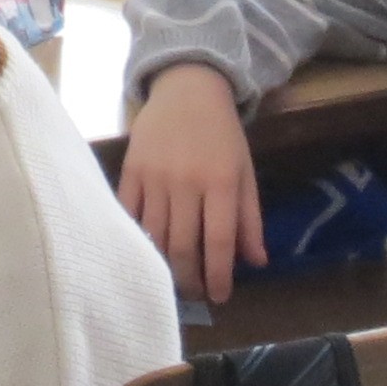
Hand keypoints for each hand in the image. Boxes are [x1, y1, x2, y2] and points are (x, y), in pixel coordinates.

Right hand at [117, 63, 265, 303]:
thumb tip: (257, 263)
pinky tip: (144, 253)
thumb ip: (250, 218)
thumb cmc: (222, 134)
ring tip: (172, 281)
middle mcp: (187, 182)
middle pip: (184, 246)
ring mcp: (155, 177)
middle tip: (195, 294)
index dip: (219, 276)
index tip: (219, 297)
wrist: (187, 88)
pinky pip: (129, 214)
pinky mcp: (131, 170)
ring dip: (164, 266)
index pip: (219, 242)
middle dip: (190, 280)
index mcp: (221, 183)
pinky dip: (136, 239)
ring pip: (156, 236)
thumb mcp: (245, 172)